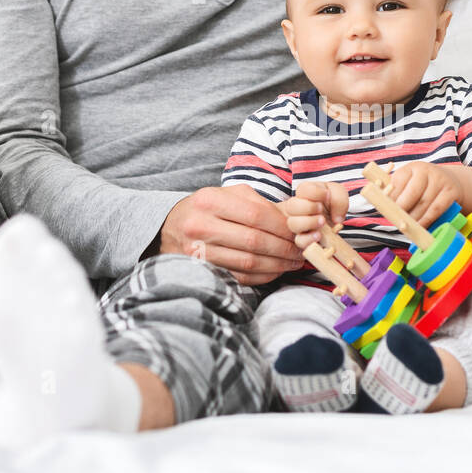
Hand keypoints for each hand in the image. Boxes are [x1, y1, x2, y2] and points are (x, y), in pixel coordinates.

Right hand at [157, 186, 304, 285]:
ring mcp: (197, 251)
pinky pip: (239, 277)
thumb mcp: (228, 195)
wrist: (169, 228)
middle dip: (284, 248)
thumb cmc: (207, 209)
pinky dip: (263, 276)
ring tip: (293, 262)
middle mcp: (200, 225)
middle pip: (254, 241)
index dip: (282, 226)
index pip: (256, 215)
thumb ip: (259, 203)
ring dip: (277, 265)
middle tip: (302, 251)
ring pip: (248, 262)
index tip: (299, 232)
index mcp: (210, 200)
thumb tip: (295, 217)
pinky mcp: (201, 271)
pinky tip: (276, 271)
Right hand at [279, 181, 349, 248]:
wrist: (335, 221)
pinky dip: (309, 238)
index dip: (315, 192)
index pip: (302, 189)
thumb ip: (339, 199)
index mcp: (306, 194)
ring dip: (309, 222)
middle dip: (309, 207)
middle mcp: (298, 208)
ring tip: (322, 222)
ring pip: (293, 223)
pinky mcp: (303, 239)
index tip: (327, 195)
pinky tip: (319, 235)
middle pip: (291, 205)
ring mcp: (299, 224)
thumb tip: (337, 218)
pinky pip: (299, 241)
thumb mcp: (339, 195)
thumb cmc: (333, 205)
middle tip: (321, 209)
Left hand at [387, 162, 464, 228]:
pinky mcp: (450, 191)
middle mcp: (426, 171)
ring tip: (407, 226)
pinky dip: (426, 220)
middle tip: (397, 220)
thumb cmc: (423, 186)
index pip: (398, 183)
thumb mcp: (409, 183)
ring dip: (414, 218)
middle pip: (412, 193)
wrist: (450, 181)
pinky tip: (420, 226)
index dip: (391, 198)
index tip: (386, 210)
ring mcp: (440, 180)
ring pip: (424, 203)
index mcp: (411, 168)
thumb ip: (396, 193)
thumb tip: (382, 208)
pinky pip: (436, 209)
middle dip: (402, 209)